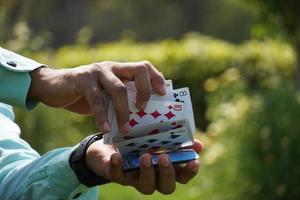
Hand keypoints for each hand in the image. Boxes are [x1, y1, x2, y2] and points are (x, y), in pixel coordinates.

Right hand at [28, 61, 165, 132]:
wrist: (55, 88)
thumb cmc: (85, 95)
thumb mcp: (107, 97)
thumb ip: (121, 100)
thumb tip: (142, 118)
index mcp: (121, 70)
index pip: (144, 67)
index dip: (156, 78)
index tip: (163, 94)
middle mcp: (112, 67)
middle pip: (138, 70)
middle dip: (145, 90)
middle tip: (143, 109)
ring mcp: (98, 71)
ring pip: (118, 88)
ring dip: (124, 111)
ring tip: (125, 129)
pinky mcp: (83, 79)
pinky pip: (97, 99)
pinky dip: (103, 116)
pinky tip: (106, 128)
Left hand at [85, 139, 202, 194]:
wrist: (111, 144)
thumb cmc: (139, 141)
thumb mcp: (158, 138)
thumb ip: (177, 141)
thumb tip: (198, 144)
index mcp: (166, 169)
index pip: (183, 177)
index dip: (190, 171)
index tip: (194, 161)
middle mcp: (154, 178)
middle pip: (166, 187)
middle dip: (167, 174)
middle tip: (165, 158)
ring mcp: (136, 179)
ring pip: (145, 186)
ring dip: (147, 172)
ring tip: (145, 156)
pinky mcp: (118, 175)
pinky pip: (117, 176)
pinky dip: (117, 167)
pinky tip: (118, 156)